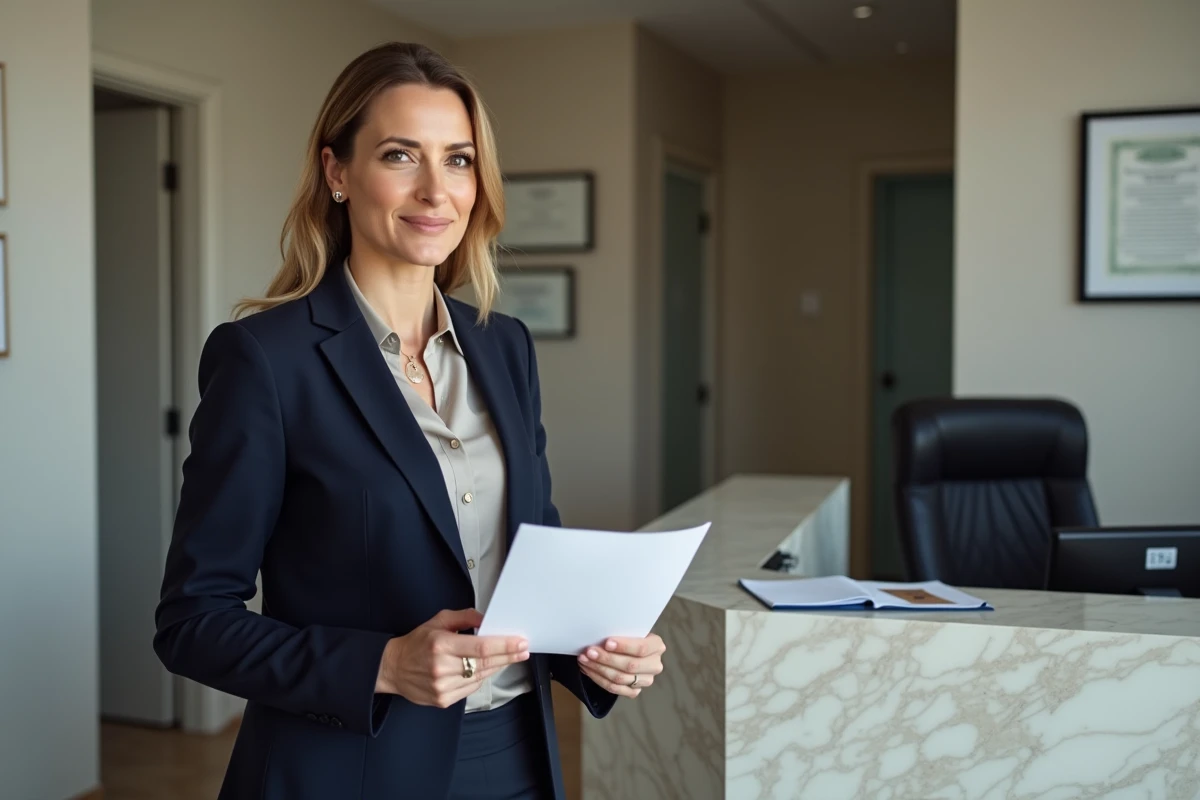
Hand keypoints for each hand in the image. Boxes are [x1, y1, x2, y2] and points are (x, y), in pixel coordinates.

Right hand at [376, 609, 529, 708]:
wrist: (393, 668)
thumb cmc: (416, 643)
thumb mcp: (437, 621)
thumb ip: (464, 617)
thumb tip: (485, 619)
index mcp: (441, 645)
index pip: (481, 647)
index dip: (504, 646)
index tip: (520, 643)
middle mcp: (442, 667)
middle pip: (485, 663)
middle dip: (508, 656)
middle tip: (523, 650)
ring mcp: (443, 687)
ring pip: (480, 677)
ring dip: (496, 667)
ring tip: (506, 657)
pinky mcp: (443, 700)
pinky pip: (471, 688)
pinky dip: (480, 677)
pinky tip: (481, 669)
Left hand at [577, 634, 665, 697]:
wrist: (630, 649)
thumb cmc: (628, 636)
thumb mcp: (630, 630)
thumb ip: (622, 632)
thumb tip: (601, 633)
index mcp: (657, 646)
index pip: (641, 648)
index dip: (624, 646)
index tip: (606, 642)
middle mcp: (655, 665)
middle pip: (630, 665)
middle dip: (606, 658)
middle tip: (589, 652)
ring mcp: (645, 680)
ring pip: (620, 679)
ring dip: (598, 669)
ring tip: (584, 660)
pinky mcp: (634, 691)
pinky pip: (614, 689)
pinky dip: (598, 679)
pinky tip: (588, 670)